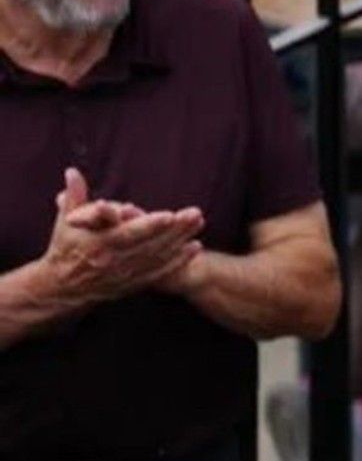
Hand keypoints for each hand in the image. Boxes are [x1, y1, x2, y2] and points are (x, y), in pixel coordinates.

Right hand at [36, 169, 203, 308]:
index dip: (148, 225)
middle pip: (150, 244)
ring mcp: (127, 273)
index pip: (128, 234)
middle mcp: (116, 261)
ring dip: (181, 240)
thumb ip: (73, 197)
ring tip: (199, 223)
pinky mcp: (134, 282)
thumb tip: (72, 172)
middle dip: (175, 230)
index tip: (169, 215)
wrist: (63, 288)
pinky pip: (160, 271)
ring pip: (159, 256)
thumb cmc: (65, 248)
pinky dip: (179, 260)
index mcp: (100, 244)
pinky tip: (195, 247)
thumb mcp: (65, 223)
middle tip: (195, 214)